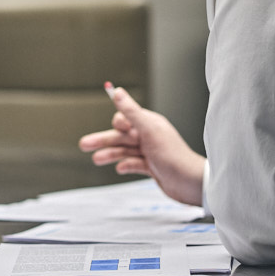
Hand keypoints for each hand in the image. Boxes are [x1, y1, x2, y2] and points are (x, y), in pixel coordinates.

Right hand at [79, 86, 205, 205]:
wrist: (190, 183)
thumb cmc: (174, 155)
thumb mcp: (149, 130)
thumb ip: (131, 112)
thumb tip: (118, 92)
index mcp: (150, 124)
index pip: (126, 118)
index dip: (118, 123)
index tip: (115, 126)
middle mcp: (149, 136)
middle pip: (121, 136)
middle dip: (103, 140)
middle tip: (84, 144)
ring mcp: (150, 152)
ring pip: (125, 151)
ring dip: (110, 154)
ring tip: (96, 159)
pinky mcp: (152, 167)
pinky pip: (134, 164)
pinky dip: (126, 166)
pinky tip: (120, 169)